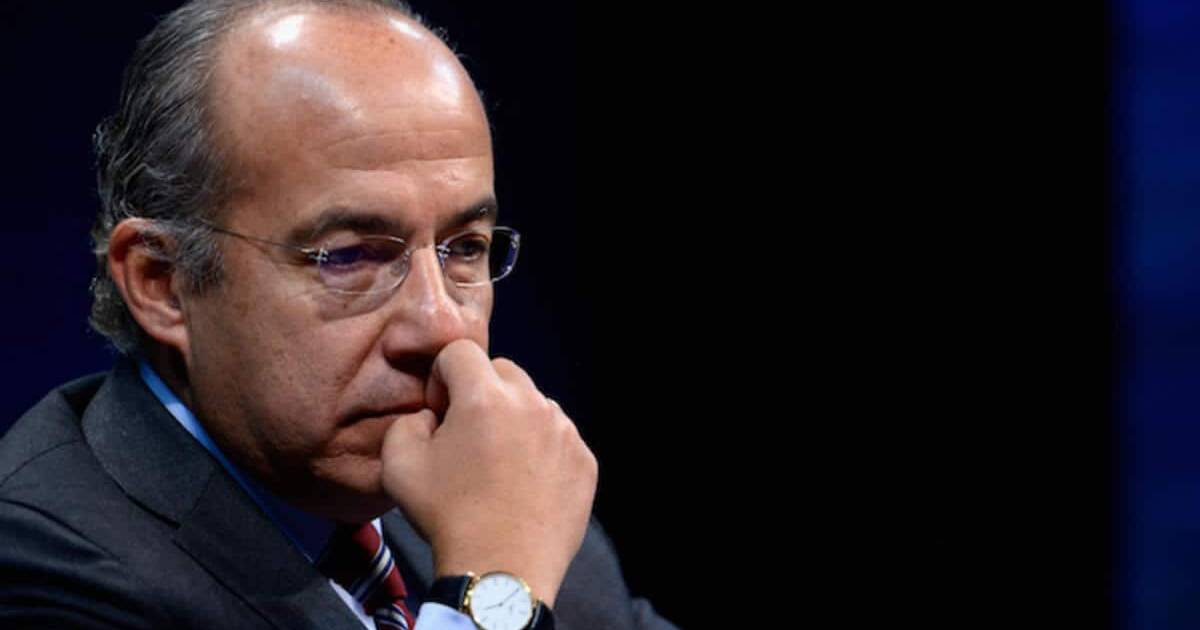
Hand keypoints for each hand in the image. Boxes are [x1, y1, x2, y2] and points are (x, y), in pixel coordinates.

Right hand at [380, 339, 597, 606]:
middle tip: (468, 435)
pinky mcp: (584, 460)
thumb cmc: (447, 516)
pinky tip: (523, 484)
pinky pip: (559, 437)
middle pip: (503, 371)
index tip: (440, 411)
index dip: (442, 376)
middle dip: (481, 391)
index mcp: (485, 397)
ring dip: (514, 419)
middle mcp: (532, 404)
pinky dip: (540, 449)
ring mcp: (565, 432)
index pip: (461, 351)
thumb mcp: (398, 465)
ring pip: (534, 404)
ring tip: (498, 464)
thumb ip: (408, 421)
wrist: (503, 570)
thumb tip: (432, 415)